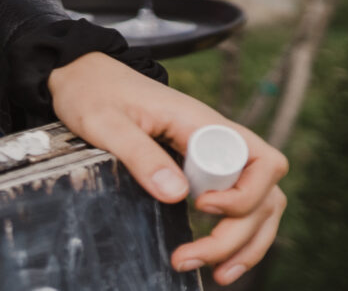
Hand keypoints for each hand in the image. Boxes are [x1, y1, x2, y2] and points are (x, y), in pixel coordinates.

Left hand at [49, 52, 287, 285]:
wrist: (83, 76)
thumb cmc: (93, 92)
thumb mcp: (104, 122)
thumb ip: (139, 154)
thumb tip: (176, 194)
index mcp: (204, 123)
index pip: (262, 162)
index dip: (242, 194)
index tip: (199, 206)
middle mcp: (221, 140)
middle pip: (264, 194)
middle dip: (237, 234)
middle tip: (191, 258)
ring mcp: (216, 156)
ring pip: (260, 205)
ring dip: (246, 243)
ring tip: (218, 274)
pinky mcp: (203, 169)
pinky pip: (239, 206)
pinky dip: (237, 236)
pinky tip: (218, 261)